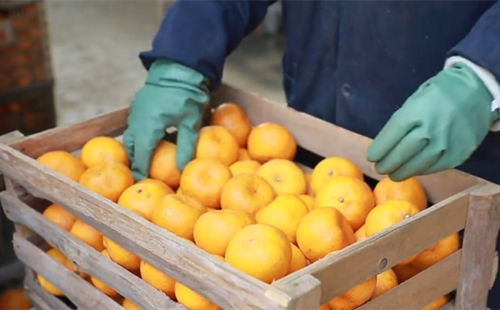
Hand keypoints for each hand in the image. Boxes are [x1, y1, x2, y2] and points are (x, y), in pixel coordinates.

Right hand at [123, 59, 209, 179]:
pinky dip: (138, 136)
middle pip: (132, 148)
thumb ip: (187, 146)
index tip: (142, 184)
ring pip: (131, 135)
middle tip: (142, 175)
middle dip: (135, 162)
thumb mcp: (191, 122)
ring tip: (144, 161)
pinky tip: (149, 140)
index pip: (141, 157)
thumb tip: (183, 168)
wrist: (180, 66)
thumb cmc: (188, 93)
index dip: (141, 172)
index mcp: (148, 127)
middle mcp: (137, 120)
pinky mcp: (139, 104)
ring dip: (136, 149)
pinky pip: (134, 125)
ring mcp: (136, 111)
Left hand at [367, 62, 498, 180]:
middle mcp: (429, 130)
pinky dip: (420, 171)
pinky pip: (433, 167)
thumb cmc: (439, 95)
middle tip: (380, 168)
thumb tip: (385, 143)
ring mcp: (444, 144)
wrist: (476, 92)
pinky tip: (413, 170)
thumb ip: (402, 121)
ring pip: (417, 165)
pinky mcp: (457, 155)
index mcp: (416, 112)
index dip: (379, 149)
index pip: (391, 136)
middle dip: (387, 164)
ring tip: (393, 174)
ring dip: (402, 172)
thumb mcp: (415, 100)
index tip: (371, 157)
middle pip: (401, 154)